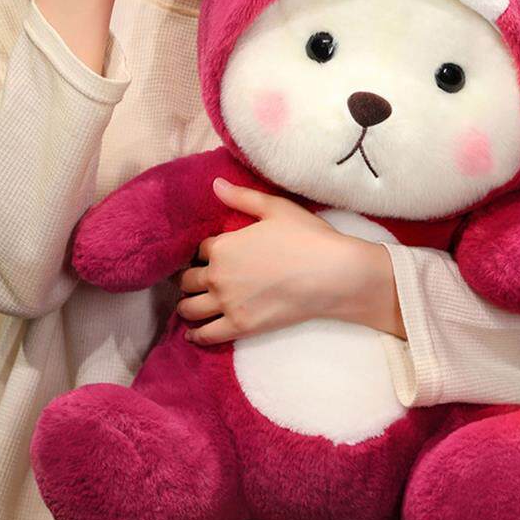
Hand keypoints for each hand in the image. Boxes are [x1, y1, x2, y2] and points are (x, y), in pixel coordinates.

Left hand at [176, 178, 404, 344]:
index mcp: (222, 246)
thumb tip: (215, 184)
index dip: (206, 253)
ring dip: (186, 306)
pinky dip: (196, 335)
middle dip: (191, 279)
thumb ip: (242, 197)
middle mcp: (217, 275)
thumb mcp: (275, 208)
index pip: (199, 251)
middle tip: (198, 282)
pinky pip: (206, 335)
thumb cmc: (307, 237)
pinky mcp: (240, 326)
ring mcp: (227, 303)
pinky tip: (193, 334)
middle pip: (189, 280)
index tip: (212, 257)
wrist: (332, 274)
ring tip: (190, 306)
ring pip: (190, 308)